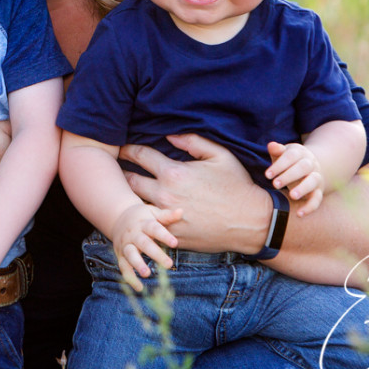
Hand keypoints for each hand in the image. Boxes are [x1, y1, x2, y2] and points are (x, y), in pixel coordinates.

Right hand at [109, 203, 181, 290]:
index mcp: (144, 223)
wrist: (119, 218)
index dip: (164, 236)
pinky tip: (139, 288)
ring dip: (138, 264)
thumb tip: (181, 211)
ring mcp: (126, 245)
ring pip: (130, 255)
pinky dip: (130, 278)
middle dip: (155, 254)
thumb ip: (167, 216)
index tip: (175, 243)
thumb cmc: (143, 217)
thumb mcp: (153, 212)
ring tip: (147, 274)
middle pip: (144, 244)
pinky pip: (124, 268)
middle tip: (169, 264)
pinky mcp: (120, 255)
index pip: (154, 229)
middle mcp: (133, 234)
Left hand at [120, 133, 266, 253]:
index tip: (122, 147)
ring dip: (131, 196)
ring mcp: (166, 217)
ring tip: (126, 190)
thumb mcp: (220, 156)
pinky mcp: (170, 234)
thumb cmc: (237, 186)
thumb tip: (170, 135)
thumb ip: (193, 142)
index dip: (128, 149)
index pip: (140, 155)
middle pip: (130, 181)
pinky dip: (144, 215)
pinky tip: (142, 211)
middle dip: (123, 172)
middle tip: (118, 168)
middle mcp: (165, 195)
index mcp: (174, 173)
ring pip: (136, 204)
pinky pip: (149, 223)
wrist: (250, 222)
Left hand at [266, 141, 324, 214]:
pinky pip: (317, 199)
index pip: (291, 156)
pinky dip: (310, 207)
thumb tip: (271, 145)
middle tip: (275, 184)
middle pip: (303, 167)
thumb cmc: (289, 162)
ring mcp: (316, 177)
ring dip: (303, 188)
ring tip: (291, 195)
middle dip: (289, 175)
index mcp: (300, 153)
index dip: (279, 165)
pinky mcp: (318, 191)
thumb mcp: (283, 155)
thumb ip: (277, 151)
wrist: (310, 168)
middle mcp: (311, 164)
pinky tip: (299, 214)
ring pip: (313, 181)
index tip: (267, 175)